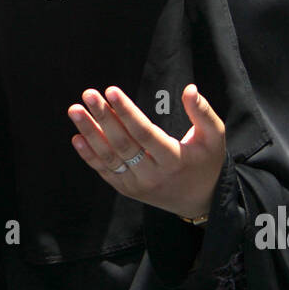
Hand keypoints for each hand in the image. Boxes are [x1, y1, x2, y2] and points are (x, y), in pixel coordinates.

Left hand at [68, 84, 225, 220]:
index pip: (145, 132)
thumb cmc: (206, 162)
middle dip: (103, 117)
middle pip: (123, 143)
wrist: (200, 200)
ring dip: (90, 134)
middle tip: (87, 94)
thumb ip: (203, 112)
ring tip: (75, 110)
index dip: (126, 112)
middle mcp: (153, 174)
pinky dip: (90, 156)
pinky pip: (106, 172)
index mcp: (174, 159)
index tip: (110, 91)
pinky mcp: (128, 190)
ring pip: (110, 158)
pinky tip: (77, 137)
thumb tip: (190, 89)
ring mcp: (138, 184)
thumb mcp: (214, 137)